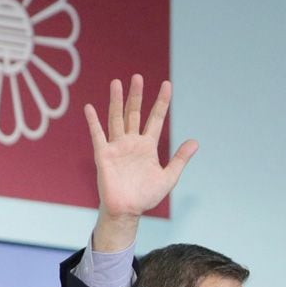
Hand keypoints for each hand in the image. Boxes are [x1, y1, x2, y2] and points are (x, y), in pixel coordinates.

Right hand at [87, 74, 197, 251]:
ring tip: (117, 83)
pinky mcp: (104, 154)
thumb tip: (195, 141)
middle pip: (134, 113)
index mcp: (147, 146)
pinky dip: (94, 122)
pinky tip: (90, 108)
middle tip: (138, 77)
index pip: (156, 119)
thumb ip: (180, 159)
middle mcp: (132, 142)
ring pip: (117, 118)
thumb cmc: (146, 195)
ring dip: (116, 101)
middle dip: (137, 96)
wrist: (128, 210)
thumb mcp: (169, 177)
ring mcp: (117, 146)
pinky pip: (98, 135)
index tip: (167, 85)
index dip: (162, 102)